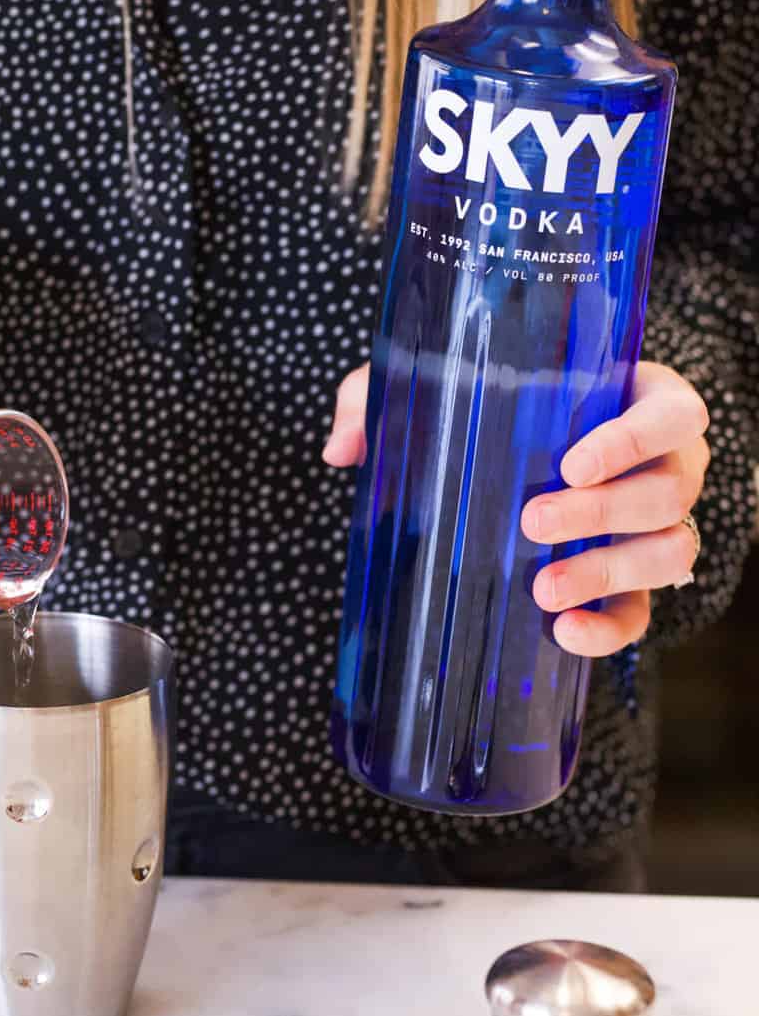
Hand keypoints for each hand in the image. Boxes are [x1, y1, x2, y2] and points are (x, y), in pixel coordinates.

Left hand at [322, 359, 709, 657]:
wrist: (518, 461)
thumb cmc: (492, 402)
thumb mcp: (438, 383)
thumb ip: (386, 398)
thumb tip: (341, 449)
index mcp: (641, 399)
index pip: (674, 412)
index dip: (635, 438)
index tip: (570, 464)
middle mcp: (667, 463)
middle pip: (669, 490)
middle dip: (604, 512)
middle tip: (533, 523)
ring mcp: (659, 526)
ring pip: (670, 552)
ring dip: (609, 573)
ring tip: (543, 589)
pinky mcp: (638, 582)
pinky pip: (644, 612)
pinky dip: (610, 628)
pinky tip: (563, 632)